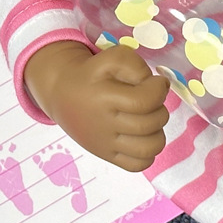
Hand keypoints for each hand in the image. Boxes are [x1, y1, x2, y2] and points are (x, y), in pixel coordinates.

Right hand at [23, 40, 169, 171]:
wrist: (62, 93)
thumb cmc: (91, 73)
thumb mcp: (109, 58)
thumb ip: (134, 65)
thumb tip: (156, 86)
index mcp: (105, 97)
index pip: (144, 102)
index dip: (159, 90)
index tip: (159, 82)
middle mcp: (105, 125)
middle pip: (149, 124)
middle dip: (160, 108)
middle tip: (152, 98)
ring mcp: (105, 144)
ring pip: (148, 148)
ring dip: (158, 131)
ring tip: (149, 118)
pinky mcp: (106, 156)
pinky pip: (138, 165)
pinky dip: (149, 152)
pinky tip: (144, 135)